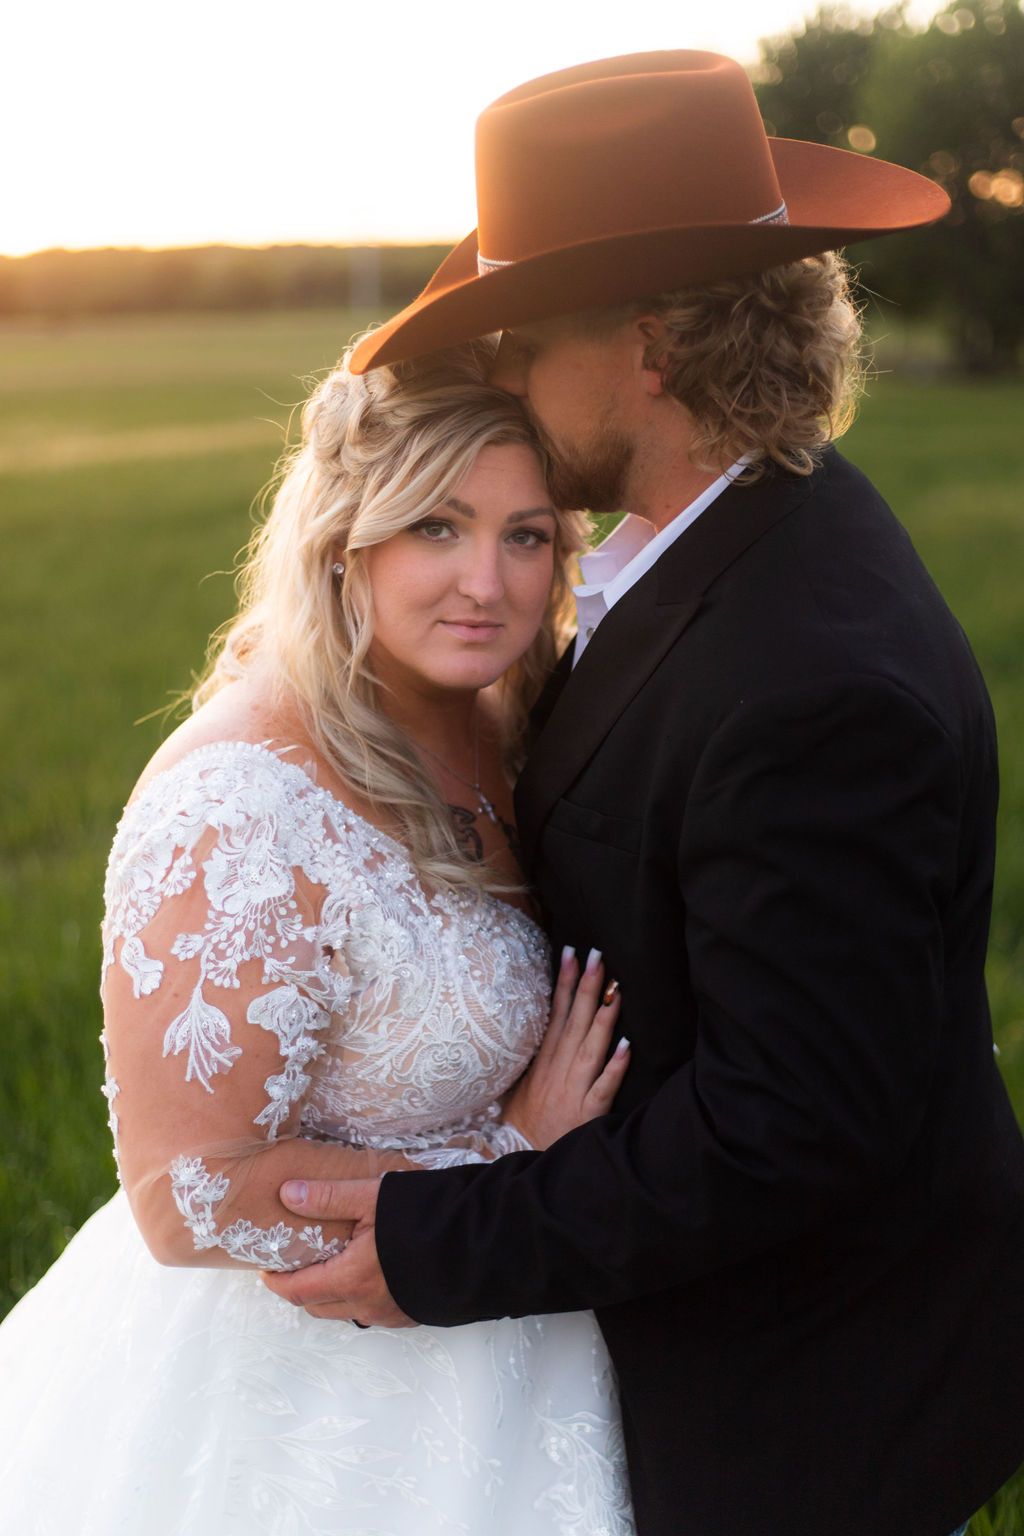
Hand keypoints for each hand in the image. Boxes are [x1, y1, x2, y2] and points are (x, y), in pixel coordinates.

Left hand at [260, 1177, 415, 1327]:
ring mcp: (391, 1314)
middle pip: (317, 1307)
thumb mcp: (372, 1197)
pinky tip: (367, 1273)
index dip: (276, 1282)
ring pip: (345, 1312)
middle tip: (294, 1265)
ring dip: (329, 1294)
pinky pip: (372, 1312)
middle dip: (300, 1289)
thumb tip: (286, 1194)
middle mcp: (367, 1305)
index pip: (297, 1292)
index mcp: (351, 1279)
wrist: (481, 1242)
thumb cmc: (424, 1217)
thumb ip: (327, 1197)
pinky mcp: (412, 1315)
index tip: (265, 1271)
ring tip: (329, 1266)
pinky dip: (357, 1297)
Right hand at [501, 946, 628, 1149]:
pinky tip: (628, 1047)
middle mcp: (557, 1071)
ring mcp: (572, 1090)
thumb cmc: (526, 1123)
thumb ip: (535, 1056)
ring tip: (616, 990)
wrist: (523, 1161)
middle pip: (574, 1022)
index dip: (565, 983)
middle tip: (597, 956)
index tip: (572, 954)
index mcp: (543, 1061)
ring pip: (589, 1048)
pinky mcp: (586, 1114)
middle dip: (586, 988)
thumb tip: (541, 1024)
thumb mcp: (521, 1084)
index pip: (556, 1014)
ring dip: (603, 1019)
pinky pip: (603, 1088)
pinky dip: (614, 1068)